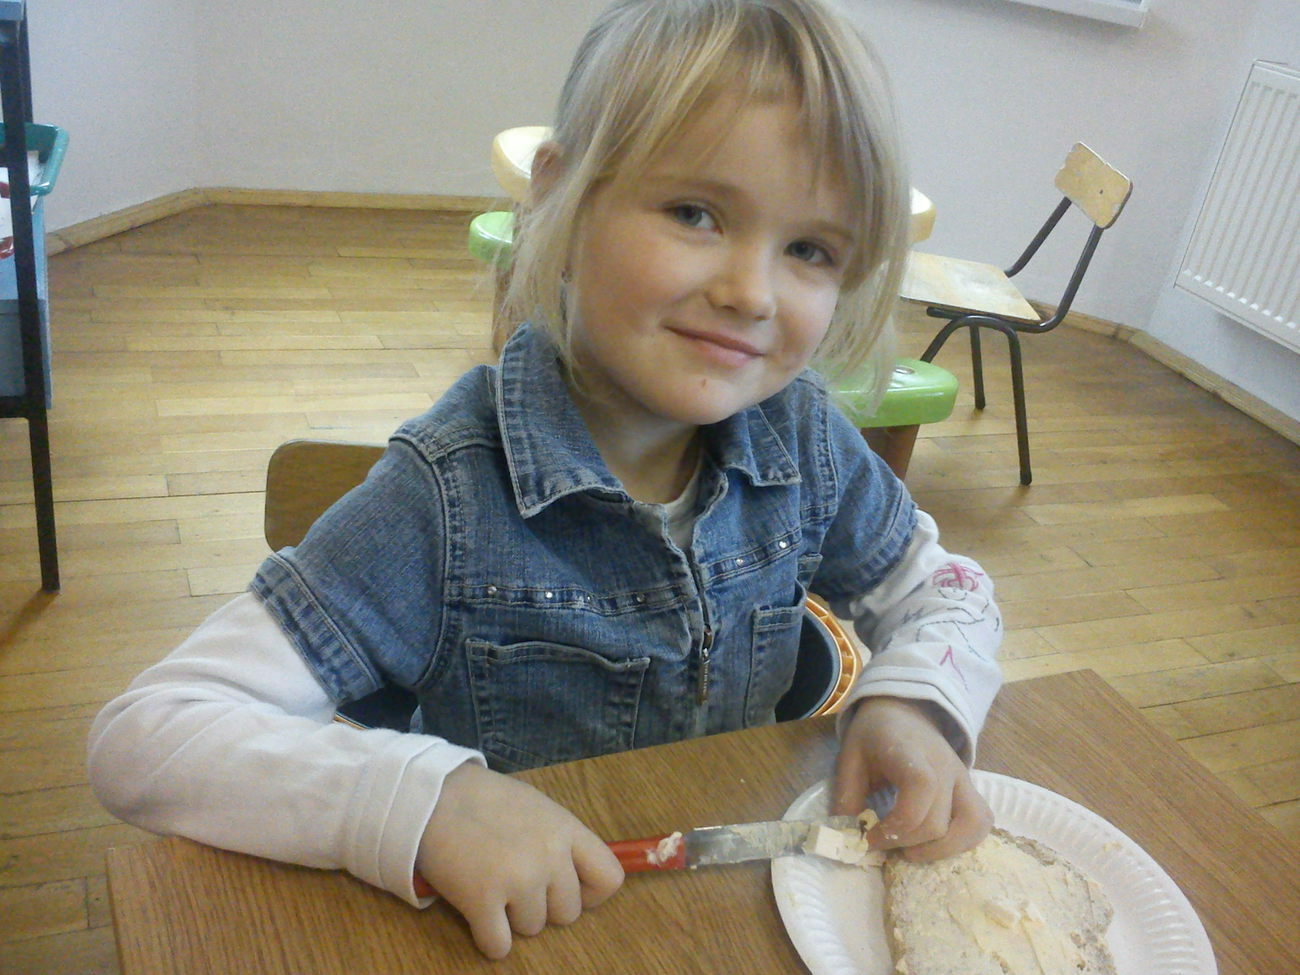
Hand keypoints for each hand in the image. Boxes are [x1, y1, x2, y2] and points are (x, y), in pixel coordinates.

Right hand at [416, 763, 624, 957]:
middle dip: (545, 906)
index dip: (591, 894)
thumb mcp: (538, 809)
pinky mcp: (481, 901)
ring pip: (532, 929)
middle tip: (518, 885)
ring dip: (513, 918)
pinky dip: (490, 939)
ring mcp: (517, 880)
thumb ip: (561, 841)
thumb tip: (579, 877)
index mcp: (566, 831)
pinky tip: (480, 916)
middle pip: (568, 913)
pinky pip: (499, 946)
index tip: (568, 891)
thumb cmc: (487, 801)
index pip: (609, 878)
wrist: (434, 796)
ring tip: (492, 887)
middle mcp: (549, 857)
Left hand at [830, 696, 991, 861]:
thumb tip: (849, 840)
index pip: (921, 788)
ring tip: (912, 851)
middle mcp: (944, 765)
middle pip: (938, 821)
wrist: (903, 712)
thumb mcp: (849, 759)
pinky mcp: (971, 788)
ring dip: (941, 849)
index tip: (870, 836)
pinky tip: (936, 844)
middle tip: (881, 843)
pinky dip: (963, 842)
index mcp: (910, 752)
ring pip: (970, 825)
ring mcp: (963, 777)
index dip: (898, 825)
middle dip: (906, 843)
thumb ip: (846, 798)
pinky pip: (981, 822)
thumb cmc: (874, 737)